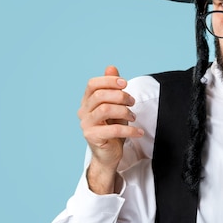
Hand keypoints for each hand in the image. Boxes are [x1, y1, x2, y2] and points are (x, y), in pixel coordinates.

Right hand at [77, 66, 143, 193]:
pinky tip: (138, 132)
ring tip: (133, 116)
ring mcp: (86, 125)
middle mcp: (83, 112)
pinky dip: (129, 130)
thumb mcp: (116, 106)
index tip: (125, 83)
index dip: (109, 81)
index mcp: (87, 101)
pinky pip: (112, 130)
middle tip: (133, 102)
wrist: (109, 154)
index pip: (92, 84)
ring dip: (124, 111)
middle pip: (99, 95)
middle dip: (120, 96)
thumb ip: (113, 88)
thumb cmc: (112, 128)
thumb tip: (111, 67)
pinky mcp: (93, 137)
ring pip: (105, 110)